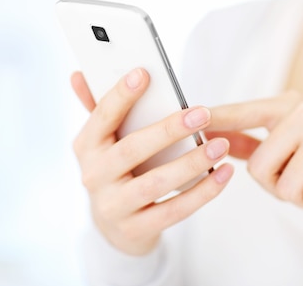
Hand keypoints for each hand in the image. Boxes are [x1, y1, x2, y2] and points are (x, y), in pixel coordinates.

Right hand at [70, 68, 233, 254]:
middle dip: (168, 130)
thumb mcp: (102, 141)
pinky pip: (174, 210)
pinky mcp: (136, 229)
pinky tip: (224, 174)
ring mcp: (113, 206)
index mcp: (86, 146)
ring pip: (156, 183)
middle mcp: (94, 176)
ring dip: (192, 163)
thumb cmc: (115, 169)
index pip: (102, 117)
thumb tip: (79, 74)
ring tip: (221, 145)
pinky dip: (203, 192)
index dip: (121, 95)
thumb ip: (98, 108)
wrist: (114, 226)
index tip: (145, 73)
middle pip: (132, 150)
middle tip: (202, 113)